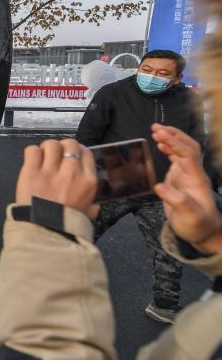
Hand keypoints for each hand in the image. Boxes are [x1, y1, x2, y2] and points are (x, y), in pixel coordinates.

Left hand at [15, 139, 98, 218]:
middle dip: (63, 146)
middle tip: (56, 155)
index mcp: (88, 181)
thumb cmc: (65, 225)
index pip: (86, 152)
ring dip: (47, 148)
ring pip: (51, 144)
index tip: (70, 154)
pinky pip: (32, 150)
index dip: (78, 150)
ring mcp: (50, 171)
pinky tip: (32, 161)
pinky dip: (33, 152)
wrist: (44, 231)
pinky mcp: (31, 171)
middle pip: (70, 144)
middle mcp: (71, 172)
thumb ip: (91, 209)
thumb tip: (96, 207)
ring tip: (43, 157)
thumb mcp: (85, 217)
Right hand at [152, 124, 221, 254]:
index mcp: (197, 179)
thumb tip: (159, 187)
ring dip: (171, 138)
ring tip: (155, 130)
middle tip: (156, 128)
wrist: (203, 232)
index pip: (188, 154)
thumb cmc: (197, 225)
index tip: (160, 135)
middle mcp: (193, 173)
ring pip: (182, 150)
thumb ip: (177, 201)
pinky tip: (160, 144)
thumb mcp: (189, 216)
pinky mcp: (179, 178)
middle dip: (173, 135)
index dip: (175, 143)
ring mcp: (187, 175)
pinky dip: (168, 148)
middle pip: (188, 147)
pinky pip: (176, 158)